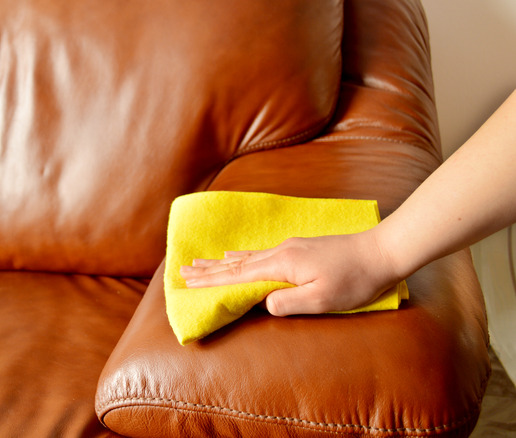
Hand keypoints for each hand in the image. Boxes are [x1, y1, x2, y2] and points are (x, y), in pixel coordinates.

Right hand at [179, 232, 402, 315]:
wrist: (381, 252)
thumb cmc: (355, 280)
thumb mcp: (323, 300)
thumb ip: (289, 302)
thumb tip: (264, 304)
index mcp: (282, 265)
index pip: (238, 275)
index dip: (212, 281)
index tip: (188, 283)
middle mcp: (280, 252)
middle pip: (236, 263)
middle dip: (208, 270)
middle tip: (182, 271)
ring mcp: (289, 248)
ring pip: (246, 256)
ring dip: (220, 262)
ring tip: (200, 262)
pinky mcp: (298, 248)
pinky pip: (259, 253)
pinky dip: (240, 256)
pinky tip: (235, 255)